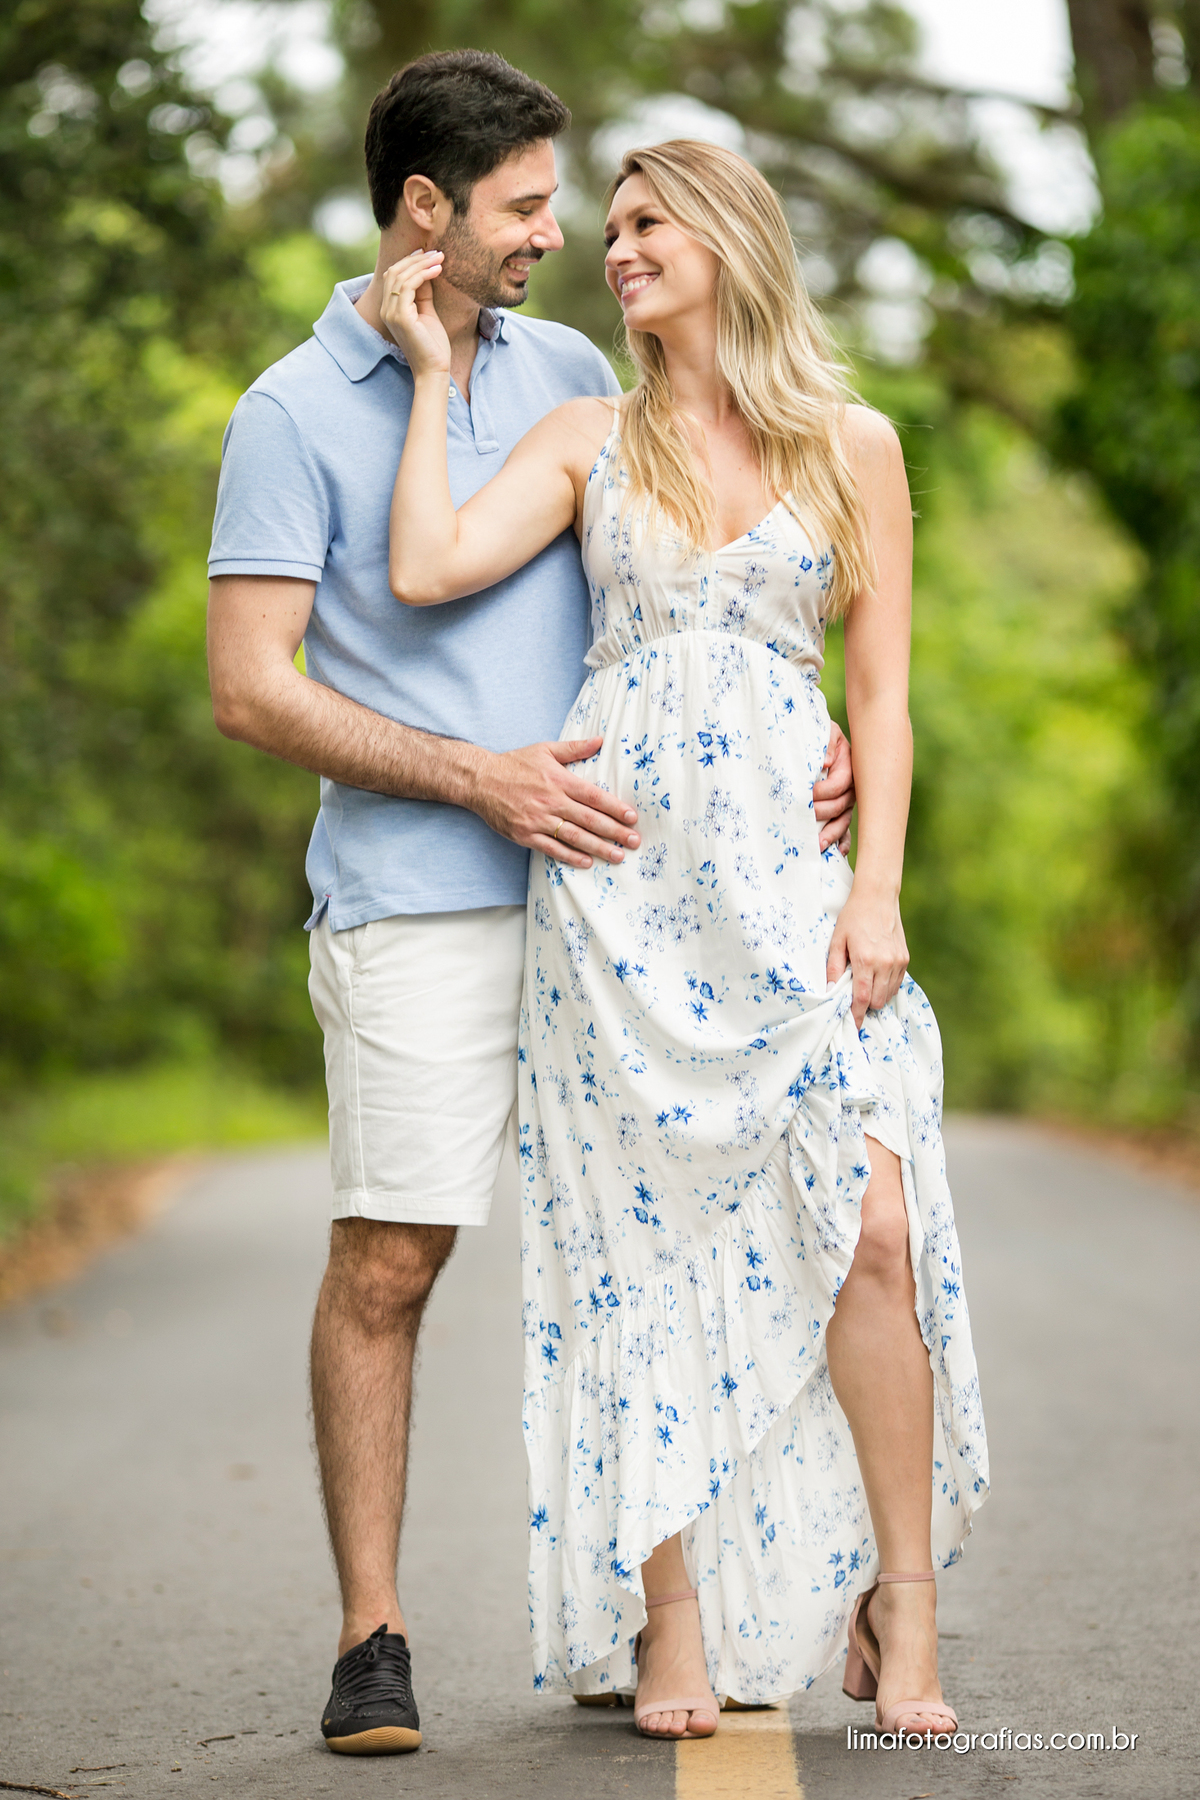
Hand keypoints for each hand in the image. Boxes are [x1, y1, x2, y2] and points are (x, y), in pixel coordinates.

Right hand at [379, 250, 449, 376]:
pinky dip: (423, 274)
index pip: (393, 276)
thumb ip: (423, 294)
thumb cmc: (433, 345)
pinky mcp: (401, 317)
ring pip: (401, 276)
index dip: (409, 261)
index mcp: (390, 309)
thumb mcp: (427, 313)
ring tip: (440, 258)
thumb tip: (427, 272)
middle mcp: (386, 309)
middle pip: (395, 272)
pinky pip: (408, 286)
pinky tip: (438, 271)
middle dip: (416, 258)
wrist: (434, 370)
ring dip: (422, 263)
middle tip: (436, 251)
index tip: (427, 253)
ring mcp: (391, 313)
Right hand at [472, 737, 639, 867]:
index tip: (632, 817)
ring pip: (574, 837)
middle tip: (634, 841)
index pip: (593, 796)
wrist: (480, 780)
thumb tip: (601, 740)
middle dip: (615, 832)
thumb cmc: (514, 764)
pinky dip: (570, 856)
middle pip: (589, 820)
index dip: (614, 808)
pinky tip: (587, 862)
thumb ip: (575, 748)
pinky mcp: (525, 835)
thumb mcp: (545, 749)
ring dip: (599, 848)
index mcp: (559, 780)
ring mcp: (538, 820)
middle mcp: (551, 801)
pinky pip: (552, 848)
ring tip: (618, 855)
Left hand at [814, 720, 853, 853]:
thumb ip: (826, 742)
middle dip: (822, 813)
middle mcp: (851, 786)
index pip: (840, 784)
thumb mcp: (822, 731)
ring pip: (843, 821)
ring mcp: (847, 802)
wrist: (813, 737)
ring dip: (831, 835)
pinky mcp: (840, 813)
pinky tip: (837, 853)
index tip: (807, 794)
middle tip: (803, 818)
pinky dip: (841, 842)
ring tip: (817, 846)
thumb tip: (826, 762)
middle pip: (841, 806)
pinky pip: (845, 831)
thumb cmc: (815, 734)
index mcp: (848, 765)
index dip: (824, 791)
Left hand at [826, 886, 908, 1028]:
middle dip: (865, 1006)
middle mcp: (885, 964)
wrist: (877, 897)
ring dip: (877, 997)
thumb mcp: (837, 940)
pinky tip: (876, 978)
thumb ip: (834, 967)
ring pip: (889, 995)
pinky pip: (897, 984)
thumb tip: (830, 990)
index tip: (852, 1025)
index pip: (861, 998)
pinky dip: (887, 987)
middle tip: (854, 1001)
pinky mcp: (905, 958)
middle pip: (877, 1001)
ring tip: (865, 987)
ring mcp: (897, 962)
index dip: (856, 1015)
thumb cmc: (853, 917)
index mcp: (865, 960)